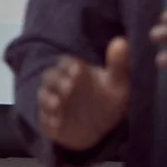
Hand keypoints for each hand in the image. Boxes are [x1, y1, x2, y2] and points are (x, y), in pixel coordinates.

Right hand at [37, 36, 129, 152]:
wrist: (101, 124)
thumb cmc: (108, 97)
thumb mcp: (117, 82)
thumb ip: (118, 64)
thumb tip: (122, 41)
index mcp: (74, 70)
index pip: (65, 62)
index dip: (68, 65)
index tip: (78, 71)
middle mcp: (59, 84)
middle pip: (50, 77)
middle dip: (56, 81)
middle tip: (69, 87)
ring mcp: (53, 103)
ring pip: (43, 97)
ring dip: (48, 100)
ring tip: (57, 104)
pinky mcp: (50, 121)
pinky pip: (45, 120)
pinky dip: (49, 121)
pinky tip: (58, 124)